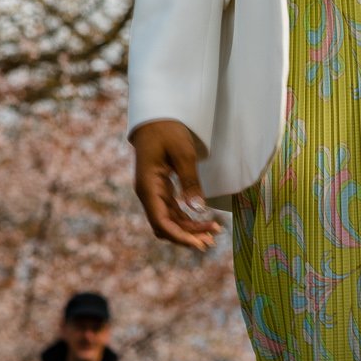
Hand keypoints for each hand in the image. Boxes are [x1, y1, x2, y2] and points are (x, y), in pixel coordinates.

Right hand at [133, 119, 223, 252]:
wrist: (156, 117)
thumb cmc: (167, 130)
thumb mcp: (183, 153)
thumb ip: (190, 181)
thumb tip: (198, 208)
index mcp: (148, 186)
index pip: (161, 221)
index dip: (179, 236)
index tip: (199, 243)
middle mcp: (148, 193)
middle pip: (165, 225)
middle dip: (187, 236)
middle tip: (212, 240)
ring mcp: (154, 192)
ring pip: (170, 220)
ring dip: (189, 229)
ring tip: (212, 234)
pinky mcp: (161, 190)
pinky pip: (173, 211)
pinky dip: (187, 218)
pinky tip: (203, 222)